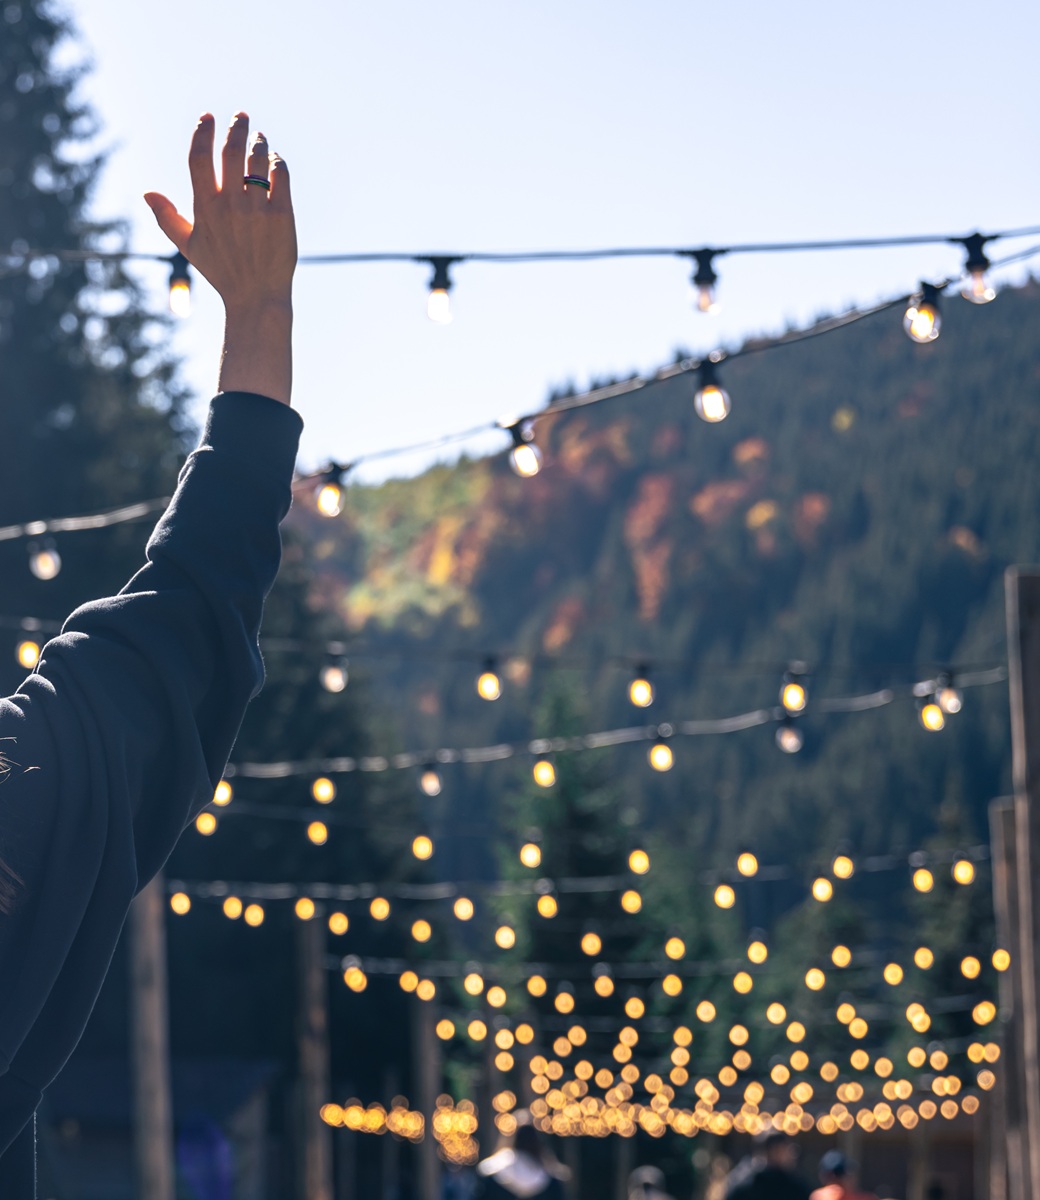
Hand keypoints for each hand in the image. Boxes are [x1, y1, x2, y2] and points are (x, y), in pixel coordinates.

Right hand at [144, 112, 296, 311]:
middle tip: (241, 115)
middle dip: (236, 126)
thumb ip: (167, 218)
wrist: (257, 296)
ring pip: (258, 160)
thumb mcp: (189, 246)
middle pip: (231, 150)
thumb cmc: (222, 272)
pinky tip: (274, 161)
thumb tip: (147, 193)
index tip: (208, 116)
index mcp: (205, 208)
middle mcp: (231, 205)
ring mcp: (258, 209)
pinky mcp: (282, 215)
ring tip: (259, 138)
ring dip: (259, 142)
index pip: (199, 157)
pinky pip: (281, 176)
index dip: (202, 132)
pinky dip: (277, 162)